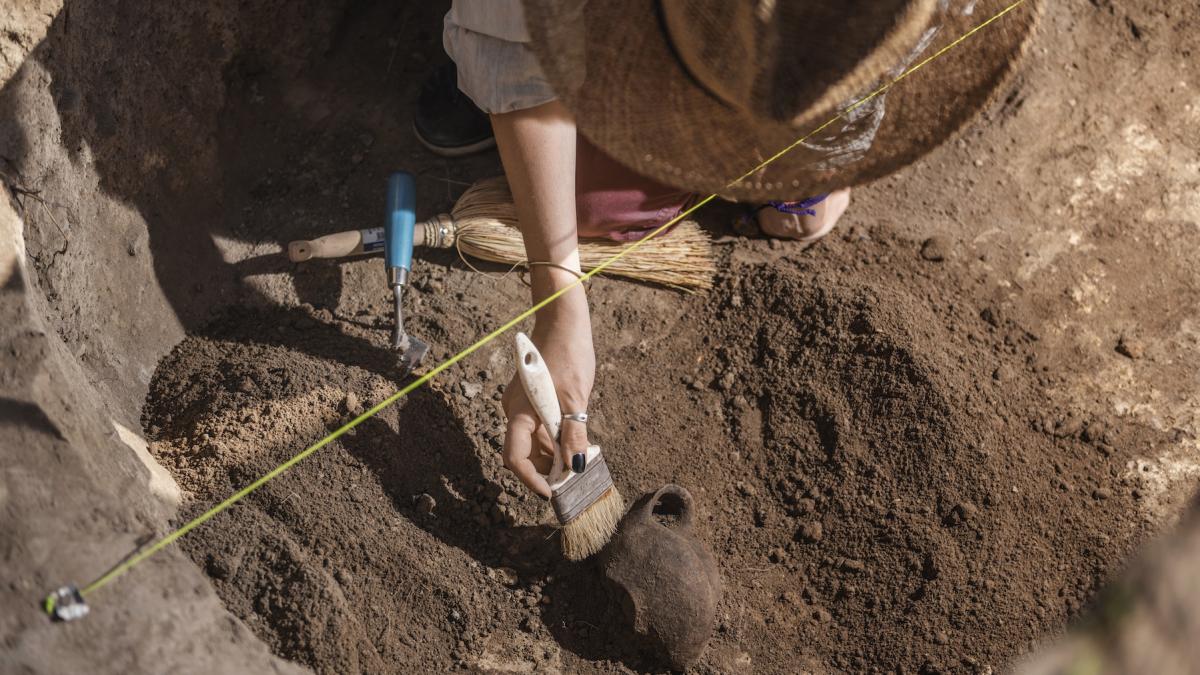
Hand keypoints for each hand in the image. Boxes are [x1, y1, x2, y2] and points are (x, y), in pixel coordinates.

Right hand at [501, 278, 594, 497]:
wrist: (562, 320)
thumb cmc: (567, 354)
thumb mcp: (575, 398)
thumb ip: (574, 433)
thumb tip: (575, 465)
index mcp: (519, 412)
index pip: (515, 458)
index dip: (530, 479)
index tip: (551, 493)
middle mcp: (515, 411)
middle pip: (523, 453)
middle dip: (544, 470)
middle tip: (572, 480)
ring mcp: (522, 405)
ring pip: (533, 442)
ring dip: (552, 456)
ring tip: (578, 463)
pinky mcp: (533, 399)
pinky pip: (539, 428)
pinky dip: (554, 440)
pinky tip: (573, 443)